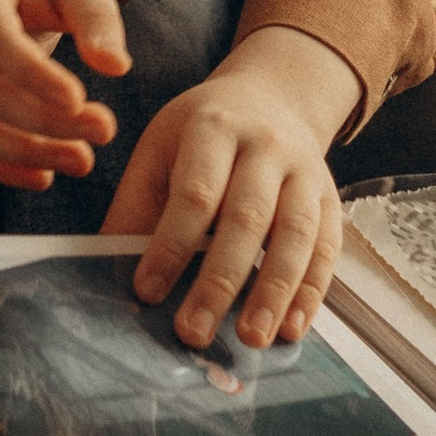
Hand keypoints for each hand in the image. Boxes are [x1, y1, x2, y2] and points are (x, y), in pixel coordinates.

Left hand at [104, 23, 358, 348]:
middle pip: (246, 217)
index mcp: (212, 127)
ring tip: (251, 338)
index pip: (195, 193)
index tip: (147, 291)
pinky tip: (291, 327)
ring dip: (274, 291)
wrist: (271, 97)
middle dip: (220, 280)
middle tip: (194, 332)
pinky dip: (310, 291)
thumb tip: (105, 273)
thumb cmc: (200, 135)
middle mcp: (266, 145)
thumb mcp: (160, 150)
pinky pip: (327, 248)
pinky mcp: (330, 197)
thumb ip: (137, 208)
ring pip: (296, 234)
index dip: (171, 244)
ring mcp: (305, 170)